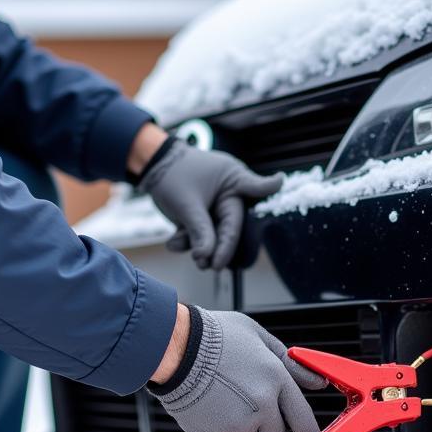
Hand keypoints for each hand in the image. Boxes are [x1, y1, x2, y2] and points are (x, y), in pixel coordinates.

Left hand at [138, 139, 282, 270]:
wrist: (152, 166)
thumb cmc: (172, 174)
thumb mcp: (187, 204)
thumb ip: (200, 231)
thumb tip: (208, 258)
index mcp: (233, 181)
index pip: (252, 192)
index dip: (266, 190)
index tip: (280, 183)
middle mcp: (229, 194)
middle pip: (230, 226)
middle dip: (219, 247)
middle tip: (210, 265)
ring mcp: (216, 207)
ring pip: (214, 234)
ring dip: (200, 248)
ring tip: (193, 259)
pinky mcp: (203, 216)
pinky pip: (200, 234)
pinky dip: (187, 241)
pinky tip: (172, 243)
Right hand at [150, 308, 326, 431]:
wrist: (174, 347)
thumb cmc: (214, 336)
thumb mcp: (259, 338)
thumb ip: (291, 364)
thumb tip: (316, 382)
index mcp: (276, 381)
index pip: (304, 420)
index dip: (307, 431)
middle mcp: (260, 407)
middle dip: (266, 422)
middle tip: (248, 400)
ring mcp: (236, 423)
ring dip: (240, 425)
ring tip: (223, 397)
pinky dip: (216, 429)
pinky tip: (209, 405)